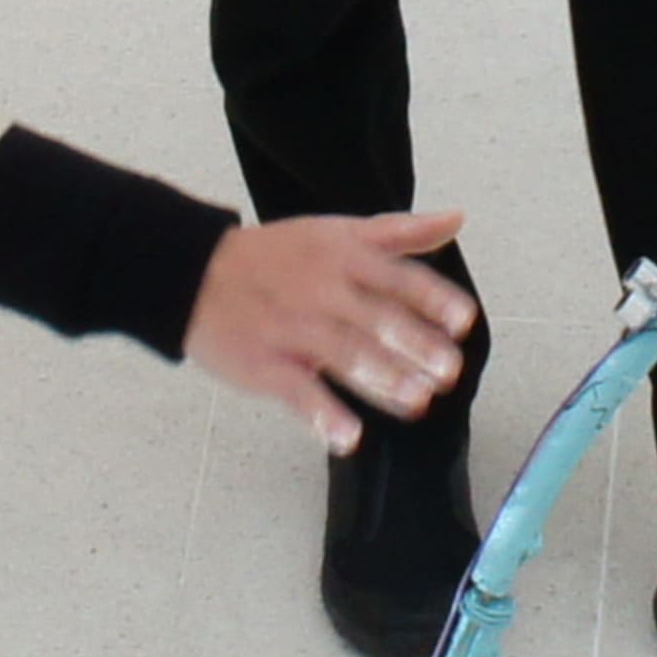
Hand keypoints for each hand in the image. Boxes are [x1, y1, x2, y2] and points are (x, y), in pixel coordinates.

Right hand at [182, 211, 478, 455]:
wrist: (192, 272)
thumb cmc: (274, 256)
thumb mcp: (338, 231)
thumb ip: (399, 232)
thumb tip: (456, 219)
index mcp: (344, 258)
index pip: (397, 277)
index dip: (432, 300)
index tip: (463, 323)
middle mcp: (322, 291)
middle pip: (375, 319)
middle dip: (414, 345)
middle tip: (448, 372)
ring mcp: (293, 329)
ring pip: (342, 354)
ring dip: (382, 379)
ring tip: (416, 402)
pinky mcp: (265, 364)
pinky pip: (297, 390)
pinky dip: (322, 415)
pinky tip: (349, 438)